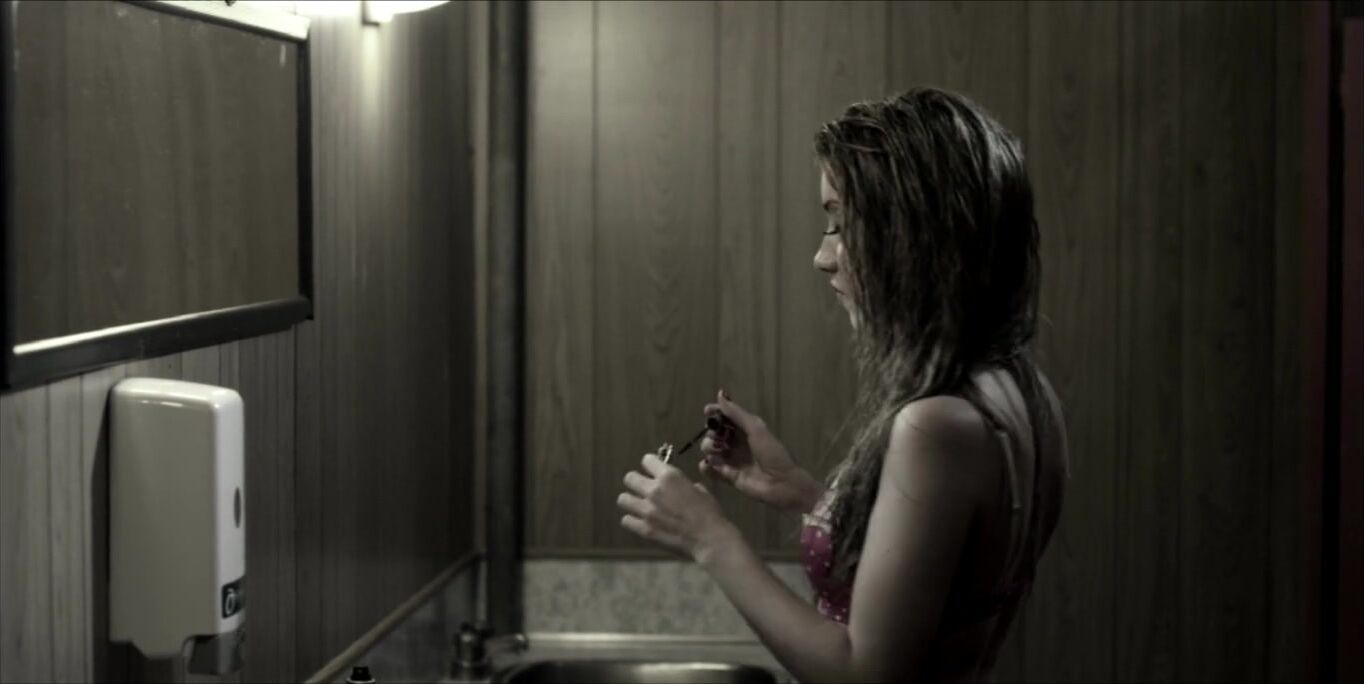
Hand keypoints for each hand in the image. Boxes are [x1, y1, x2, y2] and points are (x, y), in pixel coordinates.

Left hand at [618, 452, 740, 563]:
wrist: (708, 538)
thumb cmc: (709, 512)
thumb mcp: (699, 490)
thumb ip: (682, 485)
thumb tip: (676, 488)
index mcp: (669, 477)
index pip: (647, 460)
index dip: (651, 465)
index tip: (654, 471)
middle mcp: (653, 490)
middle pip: (629, 478)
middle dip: (636, 482)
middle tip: (644, 489)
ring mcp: (646, 510)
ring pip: (623, 499)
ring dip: (631, 500)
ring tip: (639, 505)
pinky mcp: (643, 528)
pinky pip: (626, 520)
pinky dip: (632, 520)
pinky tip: (640, 521)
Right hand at [699, 390, 825, 513]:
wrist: (780, 483)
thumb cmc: (771, 453)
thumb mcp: (756, 429)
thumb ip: (736, 413)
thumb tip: (720, 394)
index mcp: (745, 429)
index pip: (725, 417)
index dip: (715, 413)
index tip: (707, 412)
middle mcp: (736, 443)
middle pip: (714, 433)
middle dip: (712, 432)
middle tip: (718, 438)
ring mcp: (731, 459)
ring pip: (710, 449)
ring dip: (709, 448)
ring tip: (717, 452)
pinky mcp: (728, 476)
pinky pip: (710, 469)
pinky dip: (706, 466)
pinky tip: (709, 465)